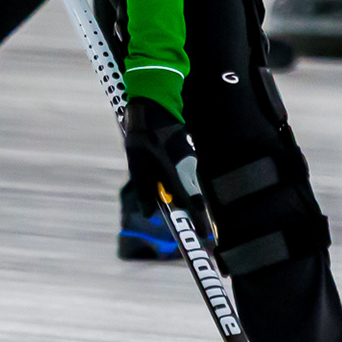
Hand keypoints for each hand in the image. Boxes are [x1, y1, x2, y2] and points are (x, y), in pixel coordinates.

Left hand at [123, 96, 199, 213]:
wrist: (155, 103)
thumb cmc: (144, 136)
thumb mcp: (137, 166)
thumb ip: (144, 192)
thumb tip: (150, 213)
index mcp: (176, 175)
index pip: (191, 206)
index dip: (197, 223)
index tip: (204, 238)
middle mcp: (188, 169)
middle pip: (190, 197)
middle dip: (190, 211)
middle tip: (189, 222)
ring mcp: (189, 158)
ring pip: (184, 182)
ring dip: (176, 189)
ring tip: (160, 180)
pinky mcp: (186, 150)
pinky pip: (182, 170)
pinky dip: (174, 175)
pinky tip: (158, 164)